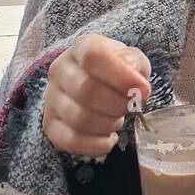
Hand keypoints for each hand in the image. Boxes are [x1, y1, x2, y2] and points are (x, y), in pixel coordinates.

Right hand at [43, 33, 151, 157]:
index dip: (120, 75)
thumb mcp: (131, 59)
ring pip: (79, 119)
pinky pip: (70, 141)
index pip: (93, 57)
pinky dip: (96, 145)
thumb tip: (136, 84)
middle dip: (118, 104)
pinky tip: (108, 139)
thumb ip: (134, 64)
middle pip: (86, 91)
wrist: (94, 82)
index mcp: (81, 48)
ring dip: (108, 124)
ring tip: (117, 119)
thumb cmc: (116, 71)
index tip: (143, 89)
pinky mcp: (50, 125)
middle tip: (130, 107)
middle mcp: (60, 71)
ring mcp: (52, 99)